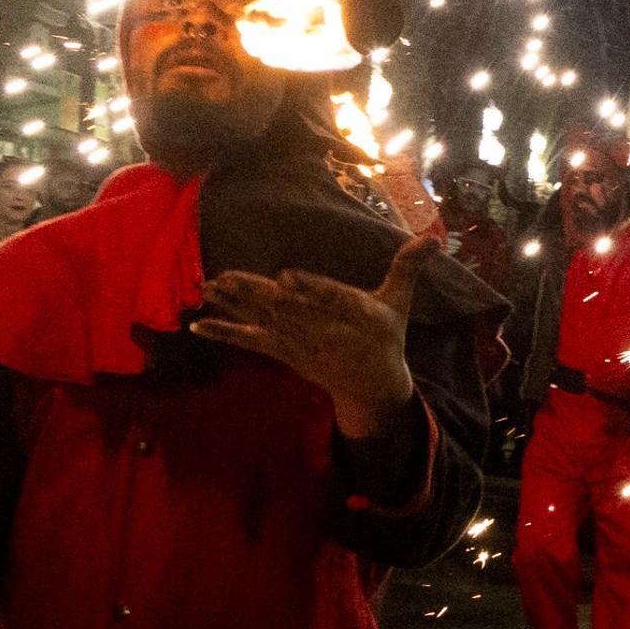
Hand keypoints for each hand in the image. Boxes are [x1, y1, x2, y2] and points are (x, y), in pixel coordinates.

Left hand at [191, 233, 435, 437]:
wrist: (373, 389)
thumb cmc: (386, 337)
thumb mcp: (400, 303)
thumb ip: (408, 268)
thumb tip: (432, 239)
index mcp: (358, 317)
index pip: (333, 299)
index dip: (309, 289)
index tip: (285, 277)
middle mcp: (327, 332)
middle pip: (289, 310)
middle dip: (256, 294)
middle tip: (227, 276)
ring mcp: (301, 345)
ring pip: (265, 322)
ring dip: (234, 306)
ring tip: (209, 286)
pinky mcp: (284, 353)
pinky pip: (252, 342)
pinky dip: (225, 332)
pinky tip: (198, 325)